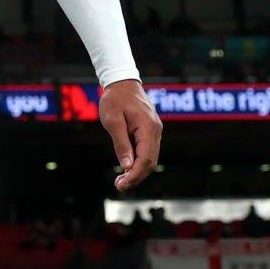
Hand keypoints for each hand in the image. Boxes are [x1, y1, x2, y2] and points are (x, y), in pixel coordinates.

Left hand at [100, 78, 161, 192]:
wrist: (123, 82)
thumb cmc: (115, 100)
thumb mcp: (113, 121)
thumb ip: (121, 143)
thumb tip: (127, 166)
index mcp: (148, 128)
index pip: (145, 159)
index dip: (134, 175)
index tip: (121, 185)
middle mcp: (156, 131)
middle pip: (151, 162)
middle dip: (136, 177)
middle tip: (119, 186)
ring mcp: (155, 131)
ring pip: (151, 158)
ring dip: (137, 171)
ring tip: (121, 180)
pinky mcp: (151, 131)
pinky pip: (148, 151)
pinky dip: (139, 162)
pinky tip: (127, 168)